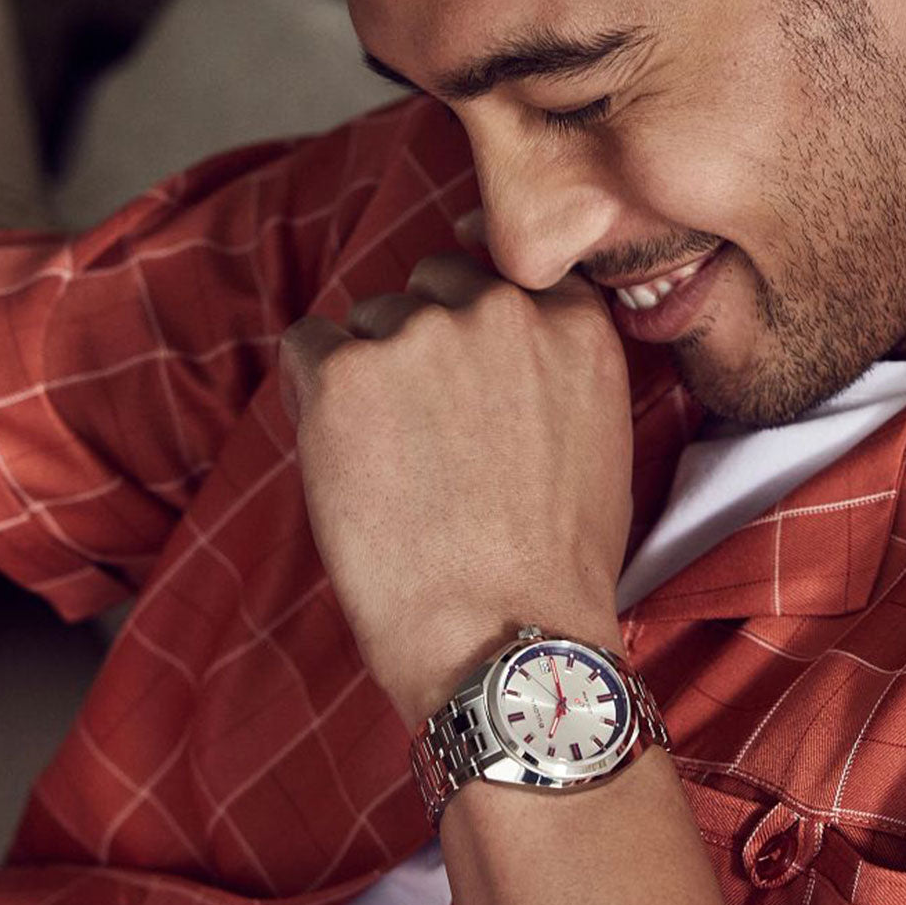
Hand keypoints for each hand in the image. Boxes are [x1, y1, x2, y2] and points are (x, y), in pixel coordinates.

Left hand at [277, 240, 632, 730]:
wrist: (506, 632)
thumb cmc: (557, 559)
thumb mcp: (600, 435)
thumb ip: (557, 365)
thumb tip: (503, 344)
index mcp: (573, 324)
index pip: (510, 272)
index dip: (480, 313)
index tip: (468, 353)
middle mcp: (501, 310)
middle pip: (435, 283)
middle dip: (425, 337)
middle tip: (424, 422)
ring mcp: (420, 334)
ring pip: (370, 315)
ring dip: (370, 367)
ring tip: (387, 455)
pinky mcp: (343, 371)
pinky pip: (305, 344)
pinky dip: (311, 389)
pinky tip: (341, 452)